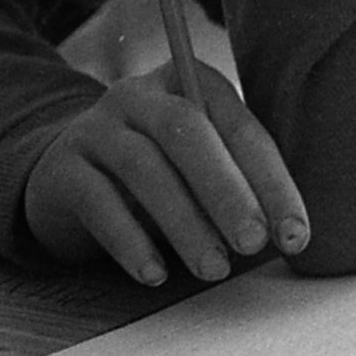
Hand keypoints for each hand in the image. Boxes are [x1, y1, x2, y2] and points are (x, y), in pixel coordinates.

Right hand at [22, 62, 310, 285]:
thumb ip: (236, 180)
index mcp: (188, 82)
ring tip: (214, 268)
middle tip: (254, 243)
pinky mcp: (60, 169)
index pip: (239, 126)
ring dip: (185, 224)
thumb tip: (285, 231)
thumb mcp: (197, 163)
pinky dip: (130, 242)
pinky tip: (156, 273)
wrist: (63, 177)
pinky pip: (98, 202)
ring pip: (145, 168)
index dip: (271, 181)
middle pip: (188, 133)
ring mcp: (93, 128)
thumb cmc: (156, 172)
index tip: (295, 233)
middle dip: (228, 192)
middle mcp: (137, 96)